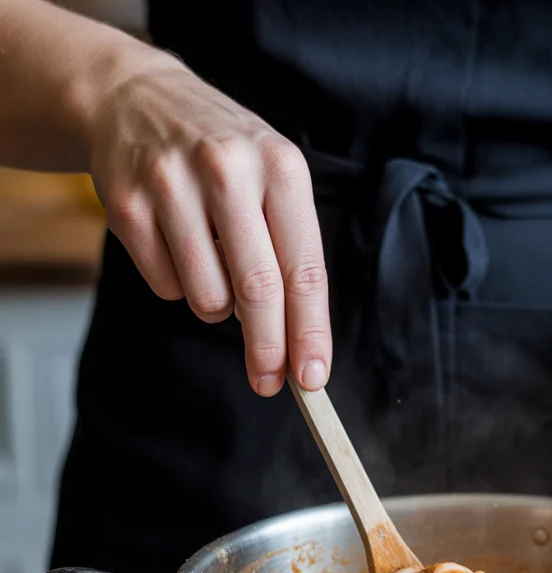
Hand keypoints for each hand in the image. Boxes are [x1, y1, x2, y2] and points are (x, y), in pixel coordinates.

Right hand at [88, 62, 329, 395]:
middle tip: (269, 382)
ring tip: (212, 265)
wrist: (136, 98)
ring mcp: (171, 185)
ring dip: (216, 306)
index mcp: (280, 167)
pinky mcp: (127, 205)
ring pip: (207, 297)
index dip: (310, 332)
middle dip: (267, 349)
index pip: (304, 270)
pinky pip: (165, 286)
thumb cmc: (223, 156)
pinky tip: (175, 243)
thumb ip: (288, 254)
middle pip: (257, 290)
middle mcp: (228, 170)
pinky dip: (176, 284)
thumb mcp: (271, 181)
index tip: (313, 378)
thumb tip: (295, 344)